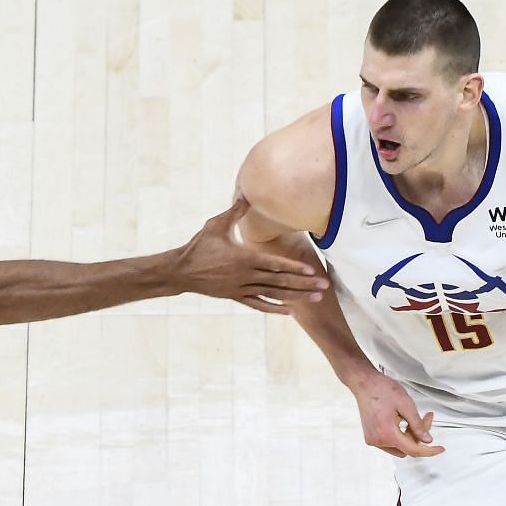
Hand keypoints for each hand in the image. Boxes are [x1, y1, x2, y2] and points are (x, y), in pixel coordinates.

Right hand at [174, 197, 329, 313]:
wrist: (181, 271)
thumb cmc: (199, 245)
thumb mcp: (216, 224)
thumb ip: (235, 211)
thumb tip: (249, 194)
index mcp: (243, 258)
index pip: (274, 264)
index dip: (294, 267)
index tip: (311, 270)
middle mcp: (245, 276)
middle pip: (279, 282)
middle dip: (303, 284)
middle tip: (324, 288)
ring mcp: (241, 289)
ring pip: (273, 295)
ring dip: (295, 297)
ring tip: (315, 298)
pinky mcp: (235, 297)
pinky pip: (258, 305)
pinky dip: (274, 308)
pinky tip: (289, 311)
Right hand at [352, 371, 442, 457]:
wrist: (365, 384)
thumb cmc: (383, 390)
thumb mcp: (406, 404)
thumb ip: (418, 424)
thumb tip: (427, 440)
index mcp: (387, 433)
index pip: (412, 450)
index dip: (429, 451)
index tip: (440, 449)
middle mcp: (378, 440)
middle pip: (406, 448)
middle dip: (418, 436)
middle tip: (426, 417)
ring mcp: (373, 440)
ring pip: (399, 447)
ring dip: (409, 436)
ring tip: (412, 418)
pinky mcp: (371, 437)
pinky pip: (390, 443)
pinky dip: (399, 435)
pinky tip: (402, 421)